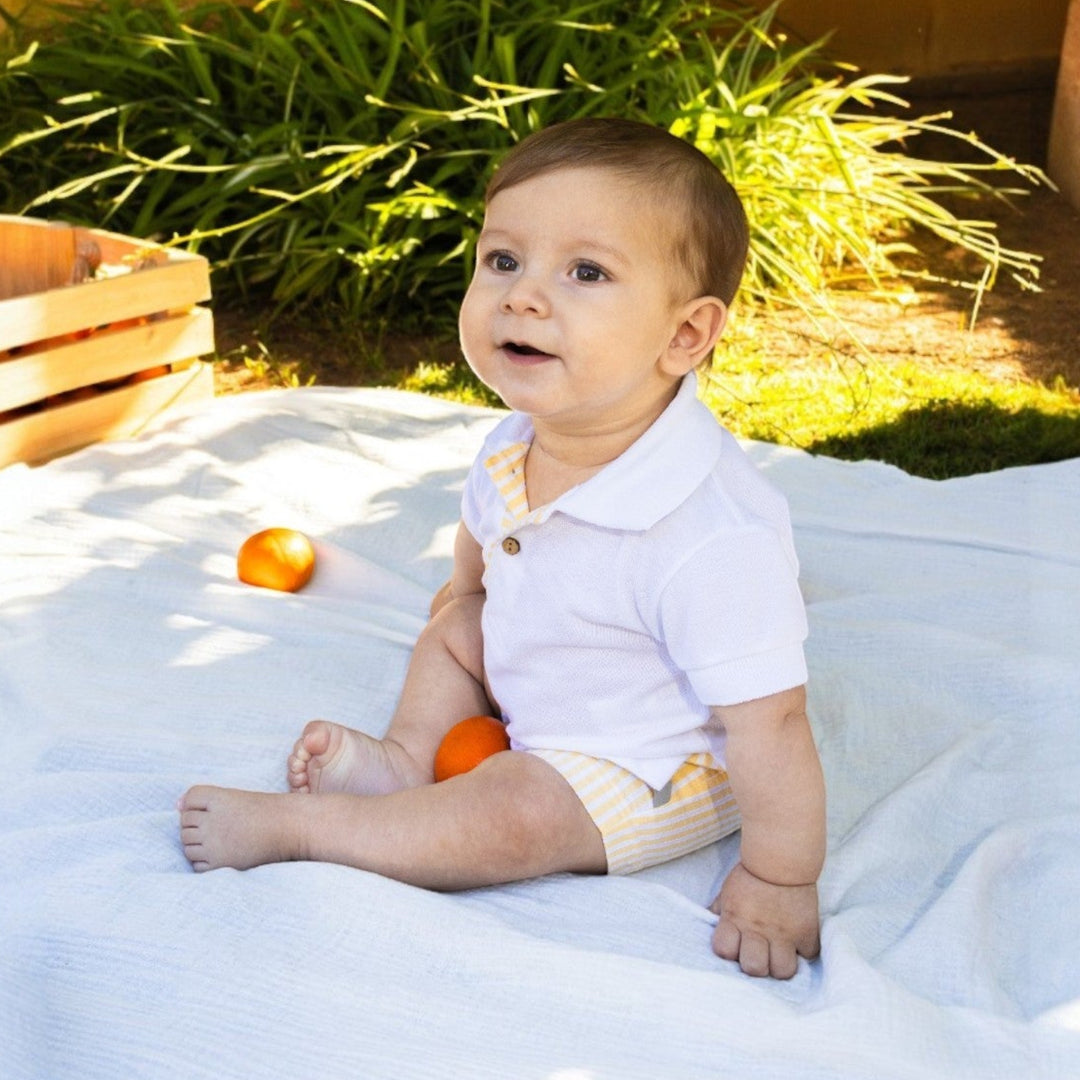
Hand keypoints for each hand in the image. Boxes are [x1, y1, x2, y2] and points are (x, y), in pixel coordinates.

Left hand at [709, 861, 819, 978]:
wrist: (782, 859)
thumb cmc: (750, 876)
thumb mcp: (727, 892)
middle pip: (754, 968)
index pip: (724, 951)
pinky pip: (808, 955)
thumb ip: (719, 911)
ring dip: (780, 965)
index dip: (728, 951)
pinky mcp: (807, 931)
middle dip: (756, 966)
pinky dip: (804, 951)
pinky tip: (798, 942)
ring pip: (783, 971)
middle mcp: (758, 930)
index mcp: (735, 919)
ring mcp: (784, 933)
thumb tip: (710, 925)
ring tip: (779, 953)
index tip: (735, 944)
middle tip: (760, 953)